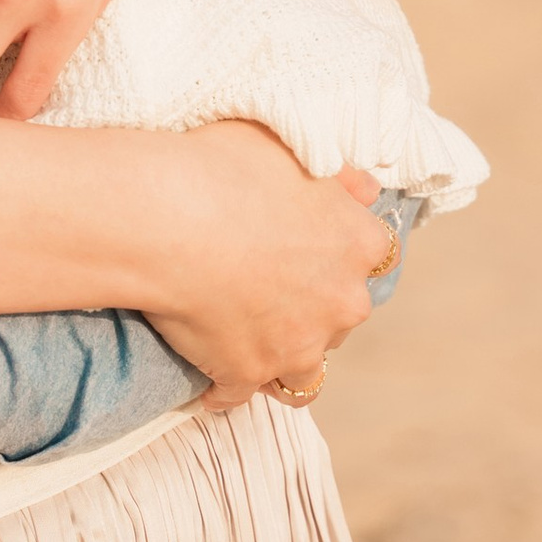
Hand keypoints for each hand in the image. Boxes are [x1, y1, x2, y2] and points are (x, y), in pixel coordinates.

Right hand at [137, 134, 397, 411]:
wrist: (168, 217)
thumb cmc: (224, 169)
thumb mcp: (289, 147)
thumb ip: (337, 175)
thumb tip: (365, 190)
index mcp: (358, 243)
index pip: (374, 258)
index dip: (339, 255)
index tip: (310, 250)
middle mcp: (341, 302)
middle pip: (341, 315)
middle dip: (312, 308)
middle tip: (267, 287)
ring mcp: (298, 346)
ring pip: (305, 373)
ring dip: (283, 359)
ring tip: (246, 342)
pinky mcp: (247, 374)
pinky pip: (238, 394)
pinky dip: (223, 386)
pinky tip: (204, 375)